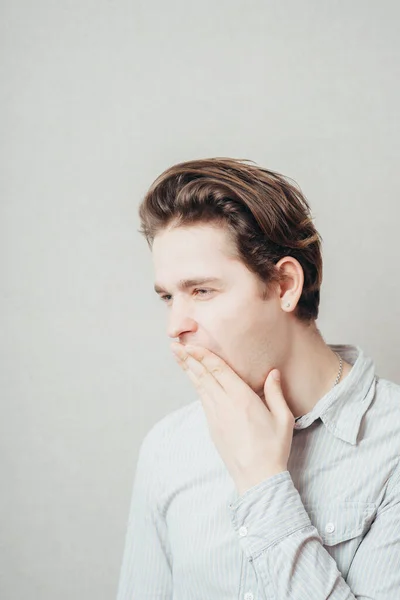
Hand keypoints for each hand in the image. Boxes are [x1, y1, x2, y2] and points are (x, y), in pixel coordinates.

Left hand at [171, 343, 294, 495]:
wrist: (257, 478)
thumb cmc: (273, 448)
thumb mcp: (283, 418)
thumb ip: (275, 393)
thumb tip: (273, 373)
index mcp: (242, 398)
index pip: (218, 370)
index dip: (203, 355)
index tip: (190, 344)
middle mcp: (224, 404)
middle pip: (203, 375)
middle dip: (188, 359)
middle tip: (174, 346)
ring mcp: (215, 416)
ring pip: (200, 387)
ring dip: (189, 370)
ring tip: (178, 357)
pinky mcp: (212, 427)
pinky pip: (203, 400)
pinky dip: (196, 386)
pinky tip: (194, 379)